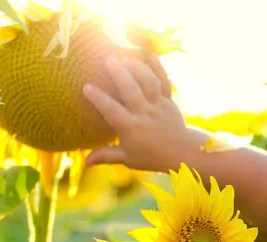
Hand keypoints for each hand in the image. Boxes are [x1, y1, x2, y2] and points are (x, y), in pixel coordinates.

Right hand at [82, 55, 186, 170]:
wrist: (182, 153)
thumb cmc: (151, 156)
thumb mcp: (128, 158)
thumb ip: (106, 156)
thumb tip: (85, 162)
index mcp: (131, 128)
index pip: (113, 111)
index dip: (99, 99)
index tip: (86, 86)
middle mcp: (144, 114)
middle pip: (131, 91)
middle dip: (119, 74)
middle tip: (106, 59)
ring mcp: (158, 105)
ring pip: (148, 83)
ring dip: (136, 68)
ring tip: (123, 56)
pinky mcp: (168, 100)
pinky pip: (164, 82)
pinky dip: (158, 68)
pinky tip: (149, 54)